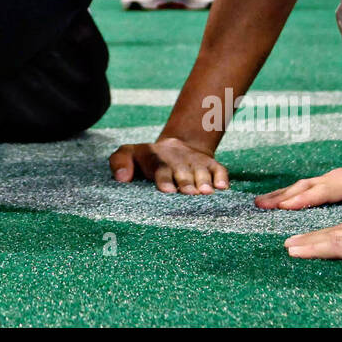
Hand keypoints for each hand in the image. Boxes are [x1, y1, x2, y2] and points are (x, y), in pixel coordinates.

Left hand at [109, 137, 229, 193]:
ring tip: (206, 192)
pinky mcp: (211, 165)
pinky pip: (220, 170)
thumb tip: (121, 178)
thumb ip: (119, 162)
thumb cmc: (146, 159)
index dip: (164, 179)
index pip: (160, 169)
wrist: (176, 148)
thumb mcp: (128, 154)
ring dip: (204, 182)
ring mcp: (196, 163)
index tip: (167, 190)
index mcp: (156, 160)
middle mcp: (178, 161)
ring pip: (202, 172)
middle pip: (183, 173)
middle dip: (186, 183)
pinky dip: (222, 178)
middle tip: (189, 193)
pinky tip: (223, 187)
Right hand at [255, 161, 341, 209]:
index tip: (286, 206)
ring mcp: (335, 176)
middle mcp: (341, 175)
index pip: (327, 190)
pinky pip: (308, 185)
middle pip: (308, 186)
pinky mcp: (333, 180)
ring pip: (304, 184)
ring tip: (261, 202)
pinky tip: (279, 199)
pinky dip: (290, 192)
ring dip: (282, 193)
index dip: (306, 198)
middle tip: (261, 205)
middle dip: (283, 196)